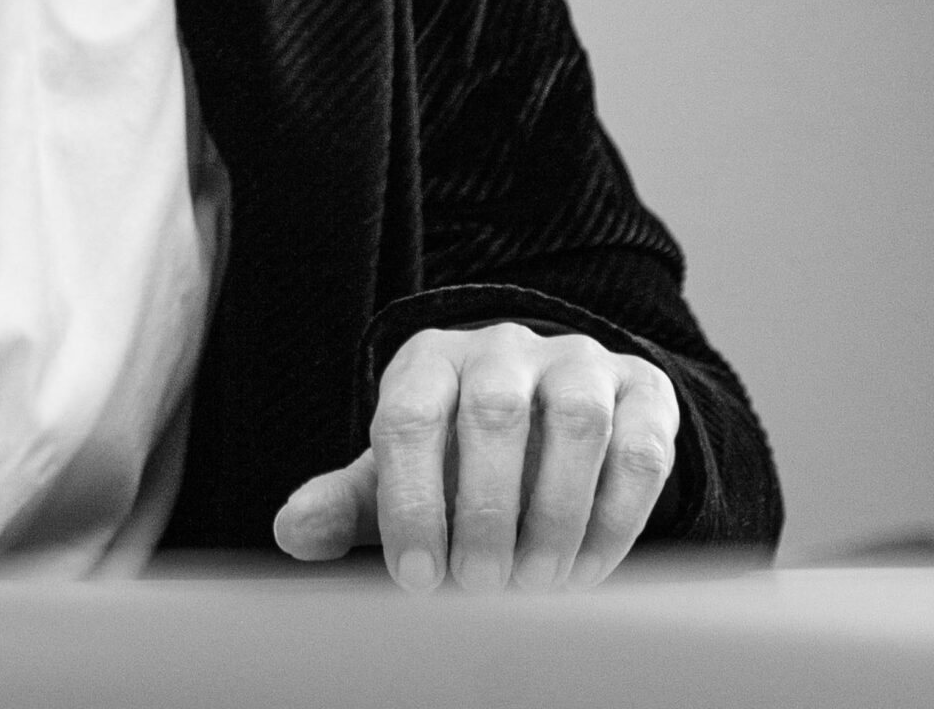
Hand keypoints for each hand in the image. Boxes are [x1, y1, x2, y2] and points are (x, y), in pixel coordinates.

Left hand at [272, 323, 679, 593]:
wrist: (551, 414)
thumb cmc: (457, 458)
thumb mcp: (400, 475)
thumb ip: (347, 502)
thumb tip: (290, 532)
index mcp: (429, 360)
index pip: (408, 415)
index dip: (411, 502)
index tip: (417, 581)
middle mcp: (500, 345)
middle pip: (493, 412)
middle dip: (486, 513)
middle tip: (482, 588)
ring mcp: (577, 361)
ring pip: (575, 423)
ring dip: (556, 516)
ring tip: (537, 585)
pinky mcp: (642, 390)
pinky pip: (639, 449)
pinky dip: (616, 519)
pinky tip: (588, 571)